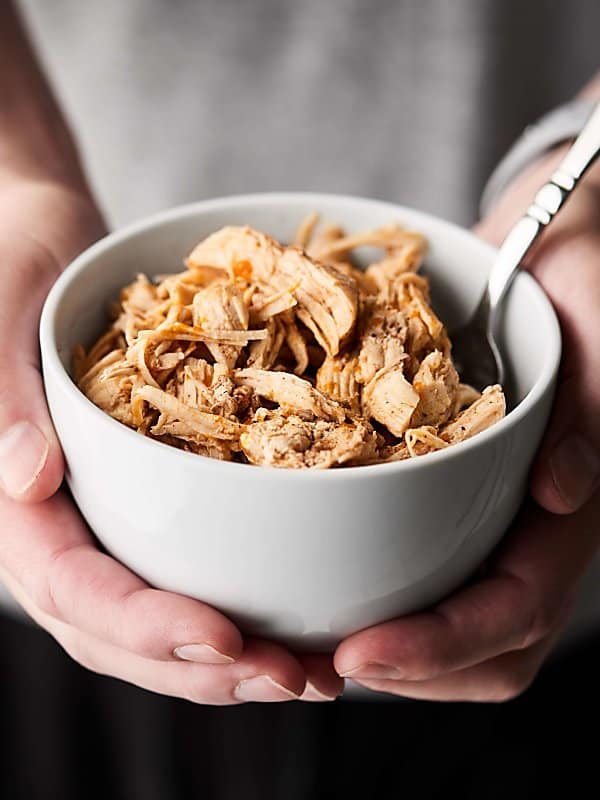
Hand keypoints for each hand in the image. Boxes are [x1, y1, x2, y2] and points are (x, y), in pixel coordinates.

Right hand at [0, 177, 342, 703]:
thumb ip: (6, 401)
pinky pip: (177, 573)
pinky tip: (288, 622)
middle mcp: (52, 526)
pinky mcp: (135, 504)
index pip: (70, 586)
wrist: (42, 244)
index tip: (223, 637)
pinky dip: (231, 608)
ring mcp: (95, 521)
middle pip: (117, 630)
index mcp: (11, 498)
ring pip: (150, 622)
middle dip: (204, 667)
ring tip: (308, 673)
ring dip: (227, 661)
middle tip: (293, 677)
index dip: (143, 623)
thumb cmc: (11, 260)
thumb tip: (26, 481)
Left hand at [333, 146, 599, 699]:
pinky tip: (301, 567)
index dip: (445, 644)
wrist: (546, 246)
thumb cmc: (587, 276)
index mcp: (568, 504)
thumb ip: (594, 406)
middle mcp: (522, 522)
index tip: (359, 654)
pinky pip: (402, 554)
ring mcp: (483, 510)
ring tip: (294, 641)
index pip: (517, 607)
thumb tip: (562, 493)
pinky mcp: (440, 484)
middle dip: (401, 669)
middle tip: (308, 664)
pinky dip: (356, 577)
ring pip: (436, 610)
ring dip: (371, 640)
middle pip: (479, 646)